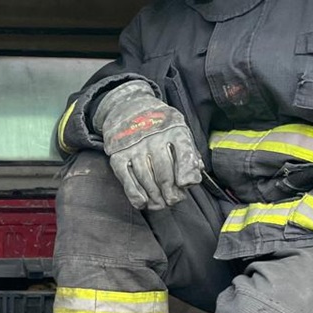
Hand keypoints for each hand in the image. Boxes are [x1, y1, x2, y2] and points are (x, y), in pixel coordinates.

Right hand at [94, 81, 202, 210]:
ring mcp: (134, 147)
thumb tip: (193, 179)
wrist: (128, 108)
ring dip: (154, 196)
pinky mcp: (118, 155)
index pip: (183, 153)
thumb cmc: (160, 126)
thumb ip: (189, 154)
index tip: (185, 185)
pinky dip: (135, 194)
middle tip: (173, 200)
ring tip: (160, 204)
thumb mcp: (179, 131)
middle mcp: (154, 138)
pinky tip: (142, 203)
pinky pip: (126, 179)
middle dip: (170, 191)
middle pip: (164, 172)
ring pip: (146, 178)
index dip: (186, 172)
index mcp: (174, 130)